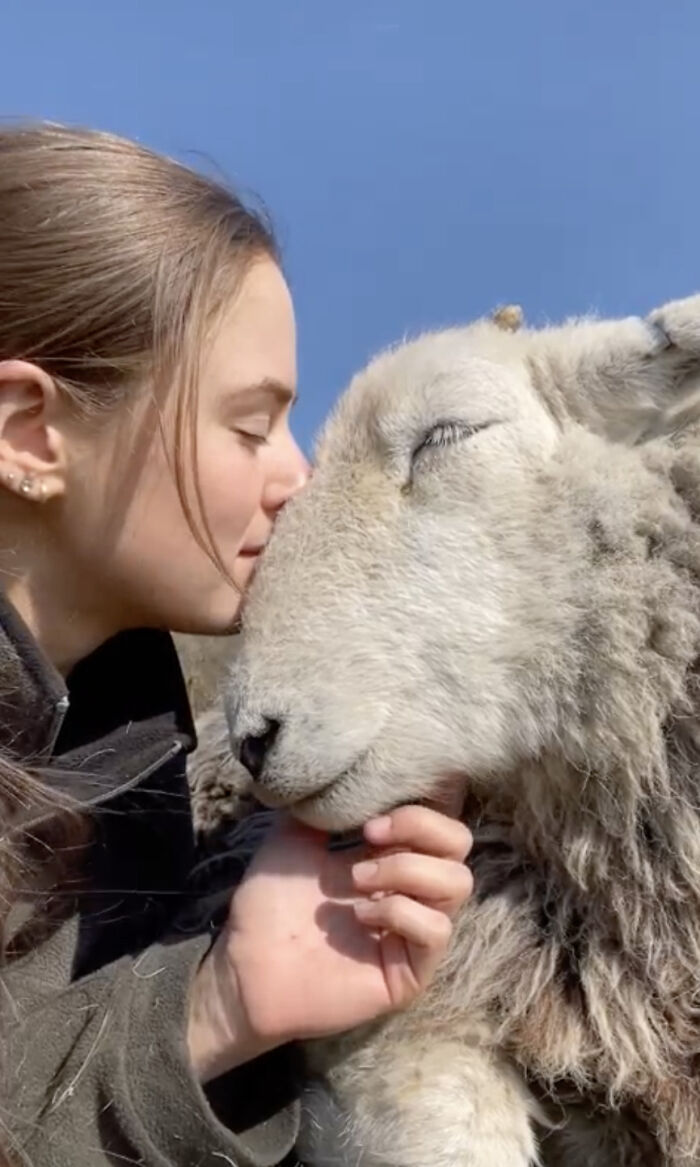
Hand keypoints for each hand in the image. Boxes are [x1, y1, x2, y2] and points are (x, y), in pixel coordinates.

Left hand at [188, 805, 472, 1081]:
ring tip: (357, 880)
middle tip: (369, 837)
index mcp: (388, 857)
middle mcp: (409, 891)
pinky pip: (437, 929)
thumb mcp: (293, 837)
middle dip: (421, 829)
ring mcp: (413, 931)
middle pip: (461, 845)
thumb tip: (347, 774)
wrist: (245, 966)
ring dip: (407, 870)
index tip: (369, 818)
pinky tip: (361, 916)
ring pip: (457, 884)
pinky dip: (400, 912)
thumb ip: (326, 807)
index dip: (418, 809)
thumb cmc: (267, 906)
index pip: (439, 822)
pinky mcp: (411, 971)